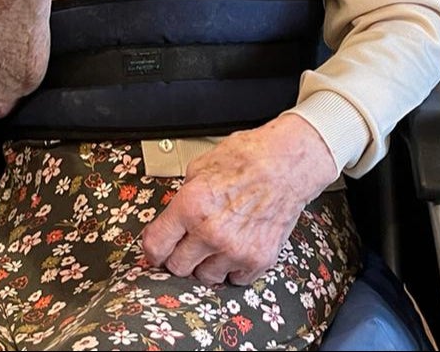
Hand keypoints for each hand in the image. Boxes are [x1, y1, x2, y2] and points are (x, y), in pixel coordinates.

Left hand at [140, 114, 336, 284]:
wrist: (287, 165)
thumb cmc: (247, 158)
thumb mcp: (199, 167)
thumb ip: (183, 197)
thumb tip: (172, 217)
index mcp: (191, 206)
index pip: (156, 246)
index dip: (152, 250)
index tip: (155, 250)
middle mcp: (211, 232)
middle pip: (177, 268)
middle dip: (177, 257)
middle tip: (184, 247)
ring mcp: (236, 250)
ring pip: (205, 278)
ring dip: (205, 265)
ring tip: (213, 246)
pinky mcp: (259, 260)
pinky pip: (235, 280)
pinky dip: (232, 269)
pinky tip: (234, 250)